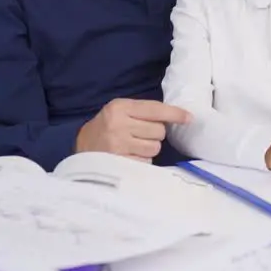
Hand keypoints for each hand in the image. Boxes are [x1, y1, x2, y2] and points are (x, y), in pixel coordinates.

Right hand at [75, 98, 191, 161]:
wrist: (81, 149)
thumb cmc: (106, 128)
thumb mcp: (119, 112)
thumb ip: (143, 112)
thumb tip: (176, 116)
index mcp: (120, 108)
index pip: (155, 109)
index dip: (174, 113)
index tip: (189, 118)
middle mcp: (119, 125)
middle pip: (159, 130)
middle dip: (155, 134)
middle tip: (140, 135)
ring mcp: (119, 145)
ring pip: (155, 147)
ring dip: (149, 148)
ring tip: (134, 146)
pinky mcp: (121, 163)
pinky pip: (147, 161)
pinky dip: (142, 160)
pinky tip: (130, 156)